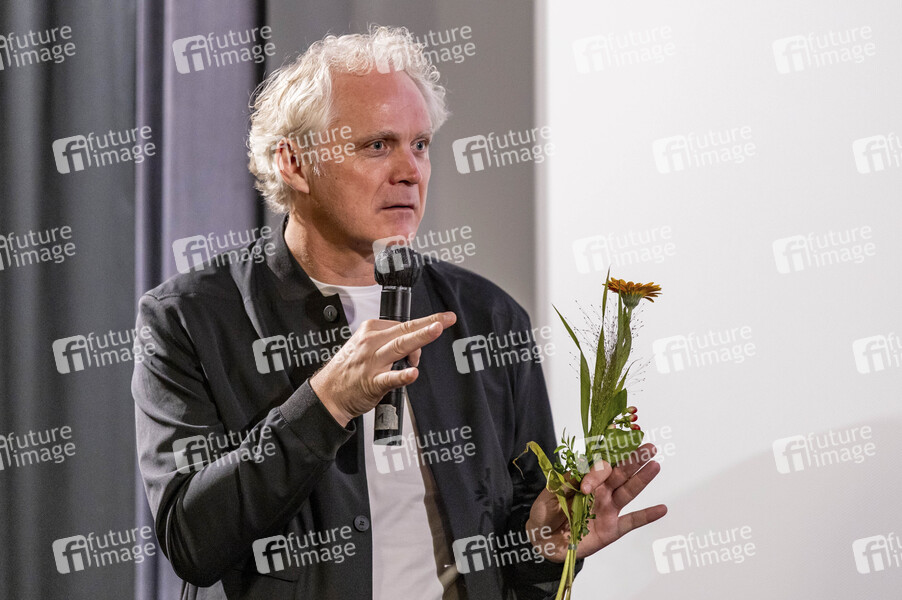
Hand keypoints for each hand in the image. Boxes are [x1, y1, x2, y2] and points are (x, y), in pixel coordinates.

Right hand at [310, 311, 456, 425]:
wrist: (328, 393)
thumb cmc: (349, 370)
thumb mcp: (366, 346)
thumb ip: (390, 344)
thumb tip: (415, 348)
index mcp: (371, 330)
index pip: (404, 326)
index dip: (421, 332)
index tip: (437, 330)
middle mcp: (372, 342)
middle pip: (405, 330)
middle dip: (429, 322)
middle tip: (447, 319)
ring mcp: (372, 362)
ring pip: (399, 346)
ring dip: (419, 338)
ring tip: (436, 330)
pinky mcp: (372, 382)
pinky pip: (390, 378)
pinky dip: (402, 375)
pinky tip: (412, 373)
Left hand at [525, 443, 666, 561]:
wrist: (544, 540)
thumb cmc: (545, 512)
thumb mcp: (548, 496)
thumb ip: (563, 485)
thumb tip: (578, 475)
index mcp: (585, 478)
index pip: (598, 467)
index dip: (596, 473)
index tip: (586, 488)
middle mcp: (600, 490)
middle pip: (620, 472)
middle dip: (633, 459)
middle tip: (648, 446)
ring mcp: (608, 509)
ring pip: (628, 491)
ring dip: (642, 478)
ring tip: (655, 465)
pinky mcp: (612, 529)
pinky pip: (632, 521)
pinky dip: (647, 516)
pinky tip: (662, 508)